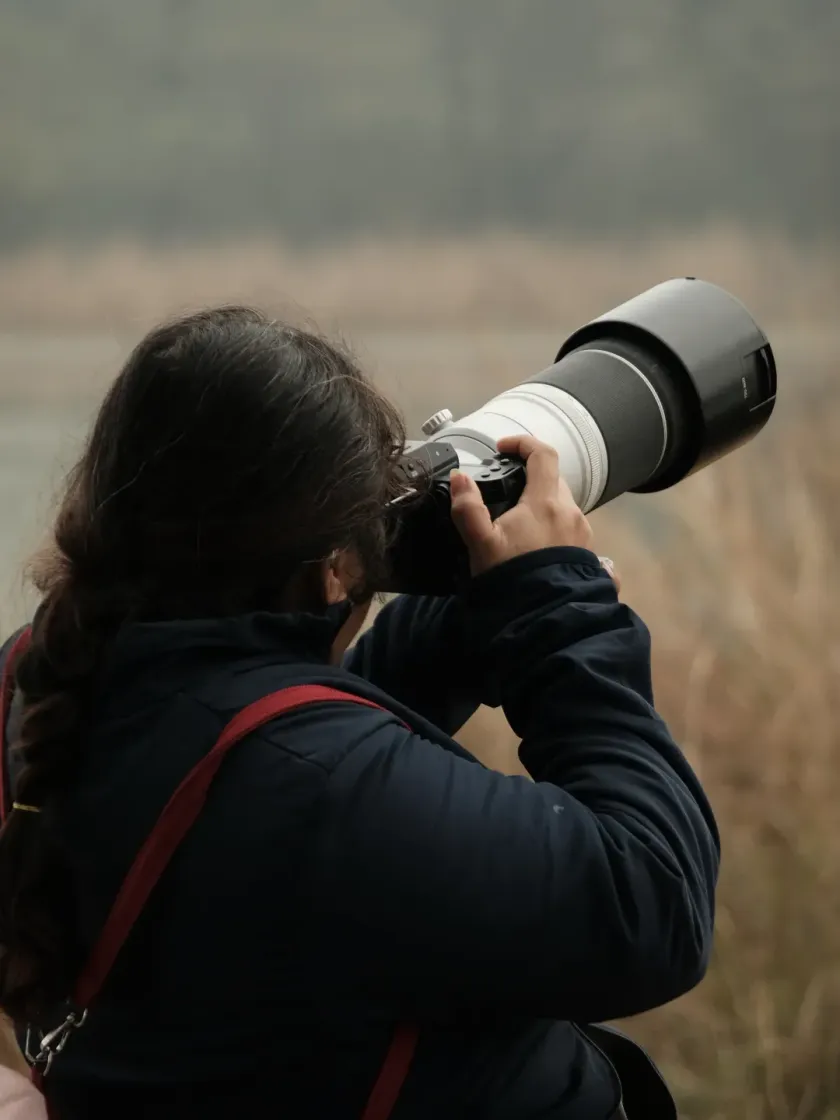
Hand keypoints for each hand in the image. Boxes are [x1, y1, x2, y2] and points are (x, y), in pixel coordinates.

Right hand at [449, 434, 594, 577]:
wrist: (545, 619)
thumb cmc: (513, 578)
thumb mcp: (481, 544)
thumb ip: (467, 508)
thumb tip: (458, 478)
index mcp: (547, 501)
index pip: (543, 454)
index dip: (523, 443)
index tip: (503, 448)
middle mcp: (571, 512)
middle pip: (554, 479)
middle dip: (531, 476)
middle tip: (506, 488)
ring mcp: (582, 533)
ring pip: (562, 504)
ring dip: (541, 503)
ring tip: (517, 522)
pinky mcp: (586, 553)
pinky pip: (569, 527)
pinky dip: (552, 525)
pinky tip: (534, 545)